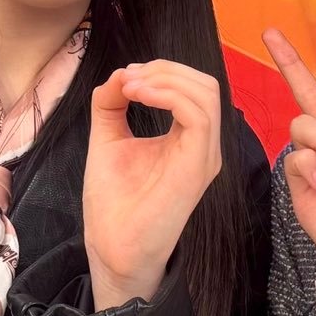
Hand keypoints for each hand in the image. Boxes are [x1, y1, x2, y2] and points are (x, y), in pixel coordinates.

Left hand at [83, 60, 225, 307]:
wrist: (113, 246)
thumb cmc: (114, 203)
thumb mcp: (109, 139)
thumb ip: (112, 104)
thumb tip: (120, 73)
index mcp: (189, 139)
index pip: (194, 88)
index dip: (161, 71)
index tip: (125, 78)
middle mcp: (204, 145)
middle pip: (205, 84)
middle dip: (164, 69)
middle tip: (127, 79)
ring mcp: (205, 155)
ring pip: (206, 93)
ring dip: (164, 79)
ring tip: (129, 88)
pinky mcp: (197, 165)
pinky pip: (198, 115)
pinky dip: (167, 95)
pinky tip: (137, 97)